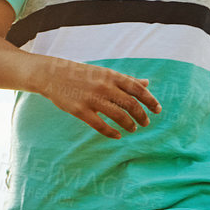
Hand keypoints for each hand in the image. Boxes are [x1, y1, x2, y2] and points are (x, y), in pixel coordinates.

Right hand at [41, 59, 160, 139]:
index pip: (138, 89)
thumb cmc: (81, 74)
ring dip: (129, 125)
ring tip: (133, 129)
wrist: (52, 75)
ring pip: (118, 116)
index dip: (150, 100)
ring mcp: (91, 99)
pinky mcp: (80, 110)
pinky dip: (112, 133)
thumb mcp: (105, 73)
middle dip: (142, 116)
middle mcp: (104, 86)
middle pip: (131, 104)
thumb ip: (126, 80)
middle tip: (145, 123)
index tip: (157, 110)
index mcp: (111, 76)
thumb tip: (147, 83)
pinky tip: (117, 135)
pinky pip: (100, 125)